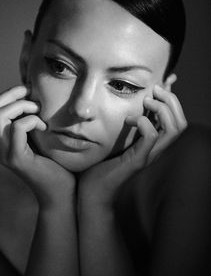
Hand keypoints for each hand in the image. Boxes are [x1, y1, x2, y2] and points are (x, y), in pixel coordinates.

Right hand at [0, 85, 74, 208]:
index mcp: (0, 141)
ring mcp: (4, 154)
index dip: (8, 95)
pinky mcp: (17, 159)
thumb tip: (33, 96)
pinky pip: (18, 128)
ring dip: (23, 106)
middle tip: (34, 98)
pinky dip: (32, 120)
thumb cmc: (55, 164)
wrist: (61, 193)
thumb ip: (29, 123)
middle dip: (12, 95)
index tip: (28, 92)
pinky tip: (44, 128)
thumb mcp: (39, 139)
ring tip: (40, 114)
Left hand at [78, 84, 186, 208]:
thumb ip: (127, 124)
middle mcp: (156, 150)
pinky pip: (151, 137)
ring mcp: (149, 155)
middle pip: (181, 123)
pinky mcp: (138, 160)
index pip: (177, 120)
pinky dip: (144, 122)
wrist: (93, 191)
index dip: (173, 100)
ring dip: (162, 109)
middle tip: (154, 90)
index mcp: (154, 144)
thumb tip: (131, 106)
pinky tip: (129, 120)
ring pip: (173, 129)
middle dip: (171, 101)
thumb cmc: (103, 164)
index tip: (160, 85)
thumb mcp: (119, 139)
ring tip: (146, 101)